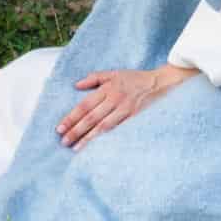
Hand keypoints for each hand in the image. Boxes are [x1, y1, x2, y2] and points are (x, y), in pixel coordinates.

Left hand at [57, 65, 193, 148]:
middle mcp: (114, 100)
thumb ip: (94, 78)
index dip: (71, 117)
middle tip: (63, 141)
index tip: (59, 128)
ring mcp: (125, 111)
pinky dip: (107, 139)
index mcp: (107, 89)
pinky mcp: (135, 119)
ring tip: (75, 148)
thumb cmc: (135, 79)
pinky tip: (97, 148)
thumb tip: (76, 85)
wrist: (160, 83)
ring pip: (103, 127)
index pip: (84, 105)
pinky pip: (118, 131)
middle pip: (91, 118)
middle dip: (75, 131)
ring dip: (88, 138)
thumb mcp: (113, 73)